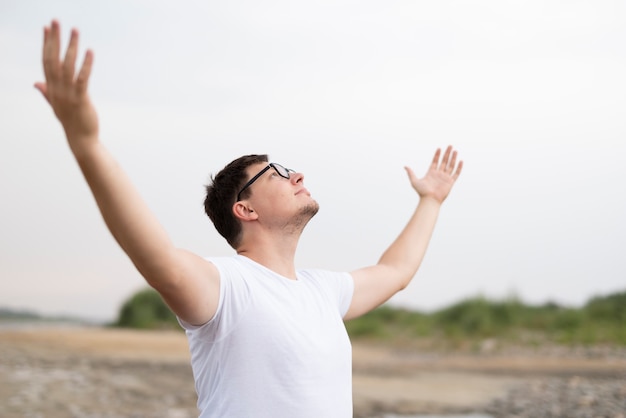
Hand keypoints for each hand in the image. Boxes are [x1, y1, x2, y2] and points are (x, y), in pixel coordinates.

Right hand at [34, 20, 98, 149]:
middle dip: (54, 39)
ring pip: (68, 65)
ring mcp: (68, 93)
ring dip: (71, 46)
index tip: (46, 28)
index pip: (46, 61)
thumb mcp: (56, 105)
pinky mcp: (80, 99)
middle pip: (53, 59)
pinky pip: (83, 78)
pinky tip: (90, 51)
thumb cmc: (71, 121)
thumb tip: (36, 83)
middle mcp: (57, 89)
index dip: (46, 44)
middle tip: (56, 21)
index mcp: (51, 88)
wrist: (81, 139)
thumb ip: (46, 92)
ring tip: (75, 30)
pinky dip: (86, 64)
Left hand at [404, 146, 462, 203]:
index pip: (435, 161)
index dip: (437, 155)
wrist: (429, 200)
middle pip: (444, 161)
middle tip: (450, 146)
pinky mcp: (450, 182)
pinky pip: (456, 173)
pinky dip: (459, 167)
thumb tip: (405, 166)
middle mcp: (439, 174)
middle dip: (447, 154)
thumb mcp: (414, 181)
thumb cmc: (422, 192)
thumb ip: (411, 173)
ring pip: (451, 165)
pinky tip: (460, 161)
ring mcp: (445, 178)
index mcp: (431, 173)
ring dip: (453, 158)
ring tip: (455, 151)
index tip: (439, 148)